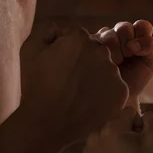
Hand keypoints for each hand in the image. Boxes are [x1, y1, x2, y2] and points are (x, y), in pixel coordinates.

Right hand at [20, 22, 128, 142]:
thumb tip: (59, 29)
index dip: (67, 51)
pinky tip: (90, 103)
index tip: (60, 67)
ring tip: (79, 94)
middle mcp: (101, 50)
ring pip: (107, 68)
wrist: (47, 123)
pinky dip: (106, 94)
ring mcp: (113, 71)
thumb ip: (45, 30)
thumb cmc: (36, 86)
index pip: (78, 37)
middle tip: (70, 81)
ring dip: (97, 77)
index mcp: (79, 38)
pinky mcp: (122, 91)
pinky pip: (115, 87)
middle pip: (95, 50)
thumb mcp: (30, 50)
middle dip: (85, 61)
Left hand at [83, 107, 152, 152]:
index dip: (139, 125)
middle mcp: (95, 136)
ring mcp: (88, 152)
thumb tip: (142, 115)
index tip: (142, 141)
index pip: (129, 112)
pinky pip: (101, 149)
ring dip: (117, 142)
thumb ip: (150, 118)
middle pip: (117, 123)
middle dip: (127, 133)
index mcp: (111, 129)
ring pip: (108, 136)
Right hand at [94, 20, 152, 99]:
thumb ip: (150, 47)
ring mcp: (103, 37)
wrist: (116, 96)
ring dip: (114, 50)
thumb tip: (132, 43)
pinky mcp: (88, 44)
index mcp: (137, 35)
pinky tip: (102, 61)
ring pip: (108, 34)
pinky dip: (101, 52)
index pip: (142, 26)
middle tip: (125, 59)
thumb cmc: (135, 79)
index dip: (142, 37)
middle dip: (127, 44)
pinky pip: (94, 41)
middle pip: (124, 27)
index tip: (138, 52)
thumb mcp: (151, 63)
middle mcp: (119, 33)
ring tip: (114, 64)